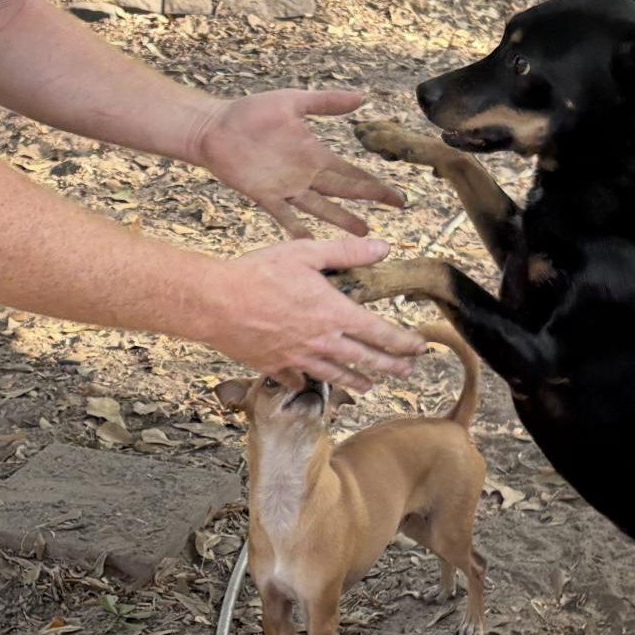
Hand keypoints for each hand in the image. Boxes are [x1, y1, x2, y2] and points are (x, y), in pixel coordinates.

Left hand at [190, 89, 404, 236]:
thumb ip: (325, 102)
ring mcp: (285, 188)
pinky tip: (311, 242)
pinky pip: (284, 216)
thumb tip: (361, 97)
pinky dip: (297, 229)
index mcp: (313, 153)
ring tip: (363, 233)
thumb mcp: (292, 101)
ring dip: (341, 220)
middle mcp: (304, 174)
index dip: (374, 183)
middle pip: (343, 191)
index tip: (397, 195)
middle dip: (368, 200)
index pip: (351, 171)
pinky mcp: (263, 196)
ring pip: (320, 208)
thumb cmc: (250, 112)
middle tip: (395, 211)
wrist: (214, 127)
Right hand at [198, 236, 425, 391]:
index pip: (380, 333)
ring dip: (357, 381)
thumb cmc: (258, 272)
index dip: (403, 342)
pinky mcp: (273, 366)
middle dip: (390, 367)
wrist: (215, 302)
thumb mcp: (306, 252)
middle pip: (364, 360)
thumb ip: (347, 252)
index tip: (418, 347)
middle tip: (406, 371)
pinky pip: (296, 381)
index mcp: (333, 312)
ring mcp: (297, 357)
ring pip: (335, 375)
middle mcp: (320, 341)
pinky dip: (306, 384)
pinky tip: (310, 384)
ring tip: (370, 386)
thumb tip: (383, 248)